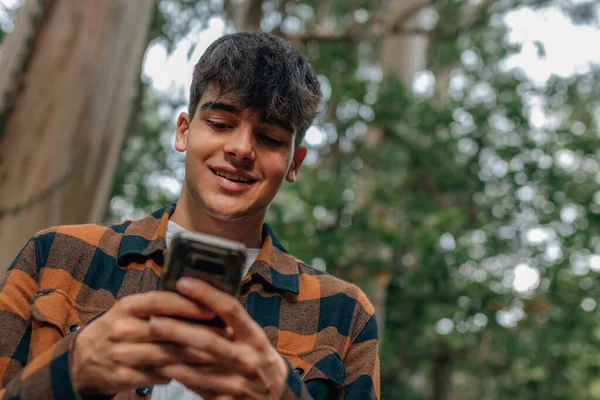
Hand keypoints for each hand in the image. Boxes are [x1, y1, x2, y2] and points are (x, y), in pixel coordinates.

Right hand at [70, 291, 218, 395]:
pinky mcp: (122, 376)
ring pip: (165, 355)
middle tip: (225, 334)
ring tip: (218, 354)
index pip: (160, 301)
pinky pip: (157, 375)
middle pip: (166, 330)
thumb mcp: (132, 310)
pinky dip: (178, 373)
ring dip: (194, 356)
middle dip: (199, 333)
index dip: (187, 305)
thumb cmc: (120, 328)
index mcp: (127, 306)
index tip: (212, 309)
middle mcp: (121, 328)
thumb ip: (159, 305)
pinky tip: (196, 371)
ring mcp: (120, 354)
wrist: (84, 359)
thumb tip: (200, 298)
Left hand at [148, 278, 288, 399]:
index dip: (206, 294)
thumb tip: (199, 298)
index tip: (183, 282)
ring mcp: (235, 383)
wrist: (277, 396)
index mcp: (254, 336)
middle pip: (207, 340)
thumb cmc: (260, 359)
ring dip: (168, 356)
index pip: (229, 309)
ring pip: (194, 368)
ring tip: (147, 345)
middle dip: (177, 329)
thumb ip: (232, 323)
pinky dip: (175, 376)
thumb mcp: (254, 338)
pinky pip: (193, 387)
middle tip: (154, 320)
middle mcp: (246, 358)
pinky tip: (159, 367)